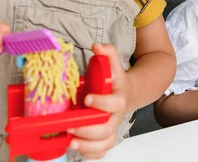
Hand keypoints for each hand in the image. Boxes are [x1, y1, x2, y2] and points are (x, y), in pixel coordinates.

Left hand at [68, 43, 127, 158]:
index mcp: (119, 98)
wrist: (127, 94)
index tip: (87, 99)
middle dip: (88, 129)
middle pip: (107, 128)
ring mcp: (111, 128)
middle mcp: (116, 116)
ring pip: (104, 143)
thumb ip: (107, 54)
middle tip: (71, 126)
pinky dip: (90, 153)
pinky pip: (101, 151)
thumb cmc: (115, 82)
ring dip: (88, 145)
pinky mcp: (106, 138)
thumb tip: (97, 46)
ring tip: (71, 141)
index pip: (114, 103)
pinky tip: (78, 148)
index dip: (102, 103)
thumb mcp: (113, 65)